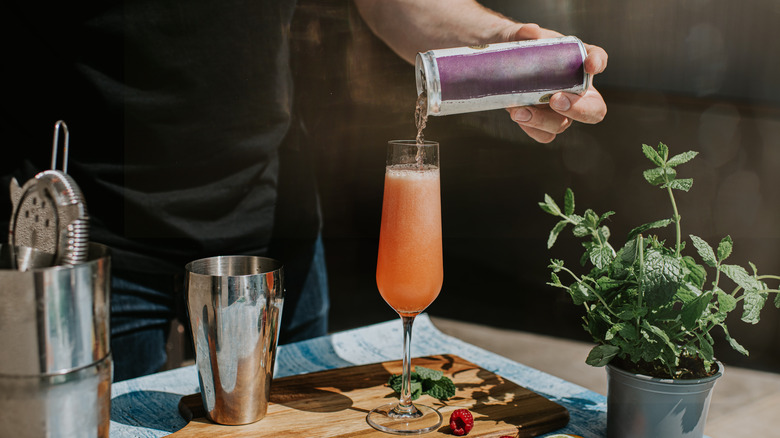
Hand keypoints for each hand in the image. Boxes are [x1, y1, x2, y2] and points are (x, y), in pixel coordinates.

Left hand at [502, 24, 607, 142]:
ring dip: (543, 121)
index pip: (598, 58)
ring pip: (563, 124)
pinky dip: (532, 128)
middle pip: (594, 108)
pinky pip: (545, 134)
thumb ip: (524, 33)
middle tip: (555, 100)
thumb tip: (531, 32)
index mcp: (578, 61)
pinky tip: (518, 116)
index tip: (590, 65)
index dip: (599, 62)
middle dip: (578, 108)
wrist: (500, 65)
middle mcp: (575, 88)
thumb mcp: (520, 37)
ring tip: (520, 111)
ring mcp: (560, 110)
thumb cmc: (520, 49)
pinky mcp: (543, 123)